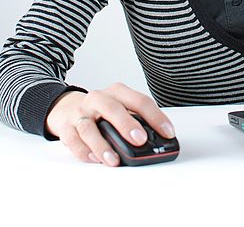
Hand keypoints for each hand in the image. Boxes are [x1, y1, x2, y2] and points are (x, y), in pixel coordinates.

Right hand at [45, 82, 175, 166]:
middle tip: (141, 140)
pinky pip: (74, 141)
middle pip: (113, 108)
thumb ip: (136, 119)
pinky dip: (85, 152)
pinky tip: (95, 159)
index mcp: (117, 91)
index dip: (156, 116)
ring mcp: (81, 113)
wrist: (67, 107)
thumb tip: (156, 140)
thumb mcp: (120, 107)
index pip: (139, 100)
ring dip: (103, 145)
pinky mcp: (66, 128)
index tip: (168, 132)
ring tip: (114, 160)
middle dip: (128, 125)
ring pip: (90, 128)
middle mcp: (98, 99)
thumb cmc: (102, 110)